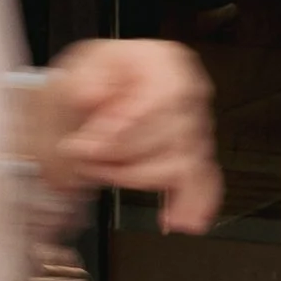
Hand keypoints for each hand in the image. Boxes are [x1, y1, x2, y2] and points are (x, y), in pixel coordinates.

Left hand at [50, 39, 221, 234]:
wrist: (94, 102)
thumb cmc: (93, 85)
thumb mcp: (75, 73)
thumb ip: (84, 86)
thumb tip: (94, 97)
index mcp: (165, 62)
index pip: (165, 96)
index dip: (131, 126)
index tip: (95, 145)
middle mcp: (189, 91)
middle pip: (177, 134)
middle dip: (125, 155)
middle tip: (85, 159)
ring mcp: (196, 125)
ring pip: (186, 164)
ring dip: (139, 177)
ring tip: (105, 175)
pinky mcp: (196, 156)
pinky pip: (205, 181)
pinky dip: (192, 203)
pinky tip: (179, 218)